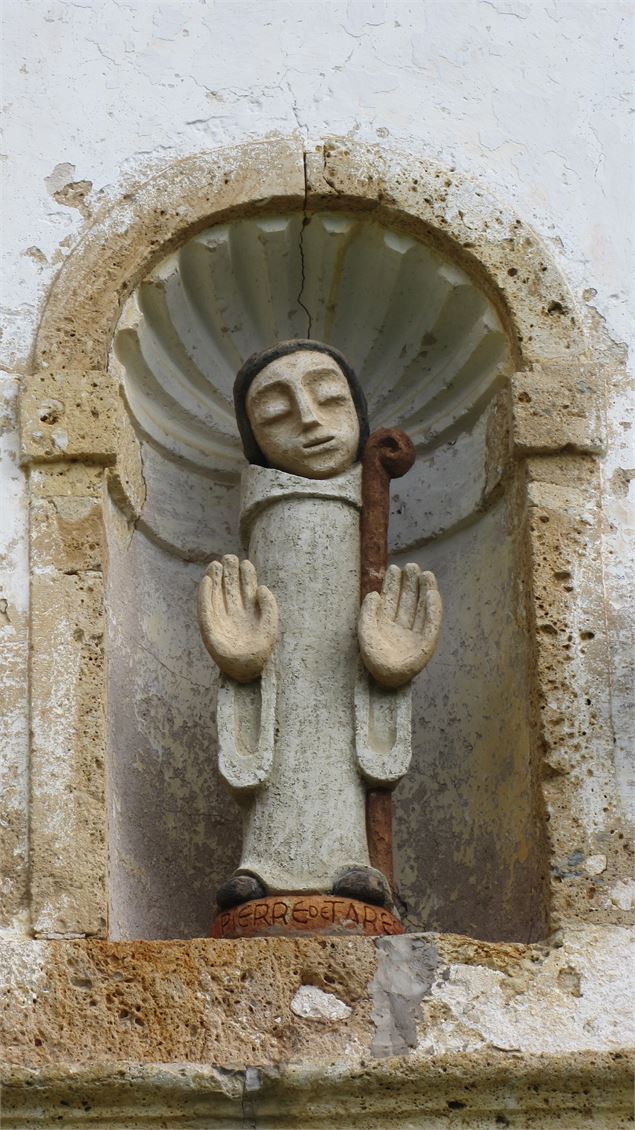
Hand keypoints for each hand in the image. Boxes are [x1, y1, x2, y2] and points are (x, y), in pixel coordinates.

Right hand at [198, 554, 277, 682]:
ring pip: (217, 595)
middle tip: (228, 557)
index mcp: (250, 613)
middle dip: (229, 573)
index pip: (246, 590)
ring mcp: (221, 620)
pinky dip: (205, 595)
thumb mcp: (270, 627)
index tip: (247, 562)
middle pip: (230, 589)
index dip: (246, 576)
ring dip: (216, 580)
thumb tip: (262, 587)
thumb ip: (269, 607)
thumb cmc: (261, 653)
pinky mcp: (209, 629)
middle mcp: (234, 614)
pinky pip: (206, 608)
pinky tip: (208, 581)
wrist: (248, 673)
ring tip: (215, 564)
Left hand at [358, 564, 441, 688]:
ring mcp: (414, 635)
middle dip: (410, 584)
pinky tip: (432, 595)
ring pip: (421, 609)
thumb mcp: (365, 633)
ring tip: (427, 574)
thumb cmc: (374, 660)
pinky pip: (431, 623)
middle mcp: (400, 628)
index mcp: (385, 625)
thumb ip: (367, 613)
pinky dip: (432, 610)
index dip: (393, 584)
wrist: (385, 681)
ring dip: (425, 592)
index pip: (391, 600)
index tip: (395, 567)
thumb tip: (374, 594)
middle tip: (413, 566)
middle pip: (408, 601)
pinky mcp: (426, 643)